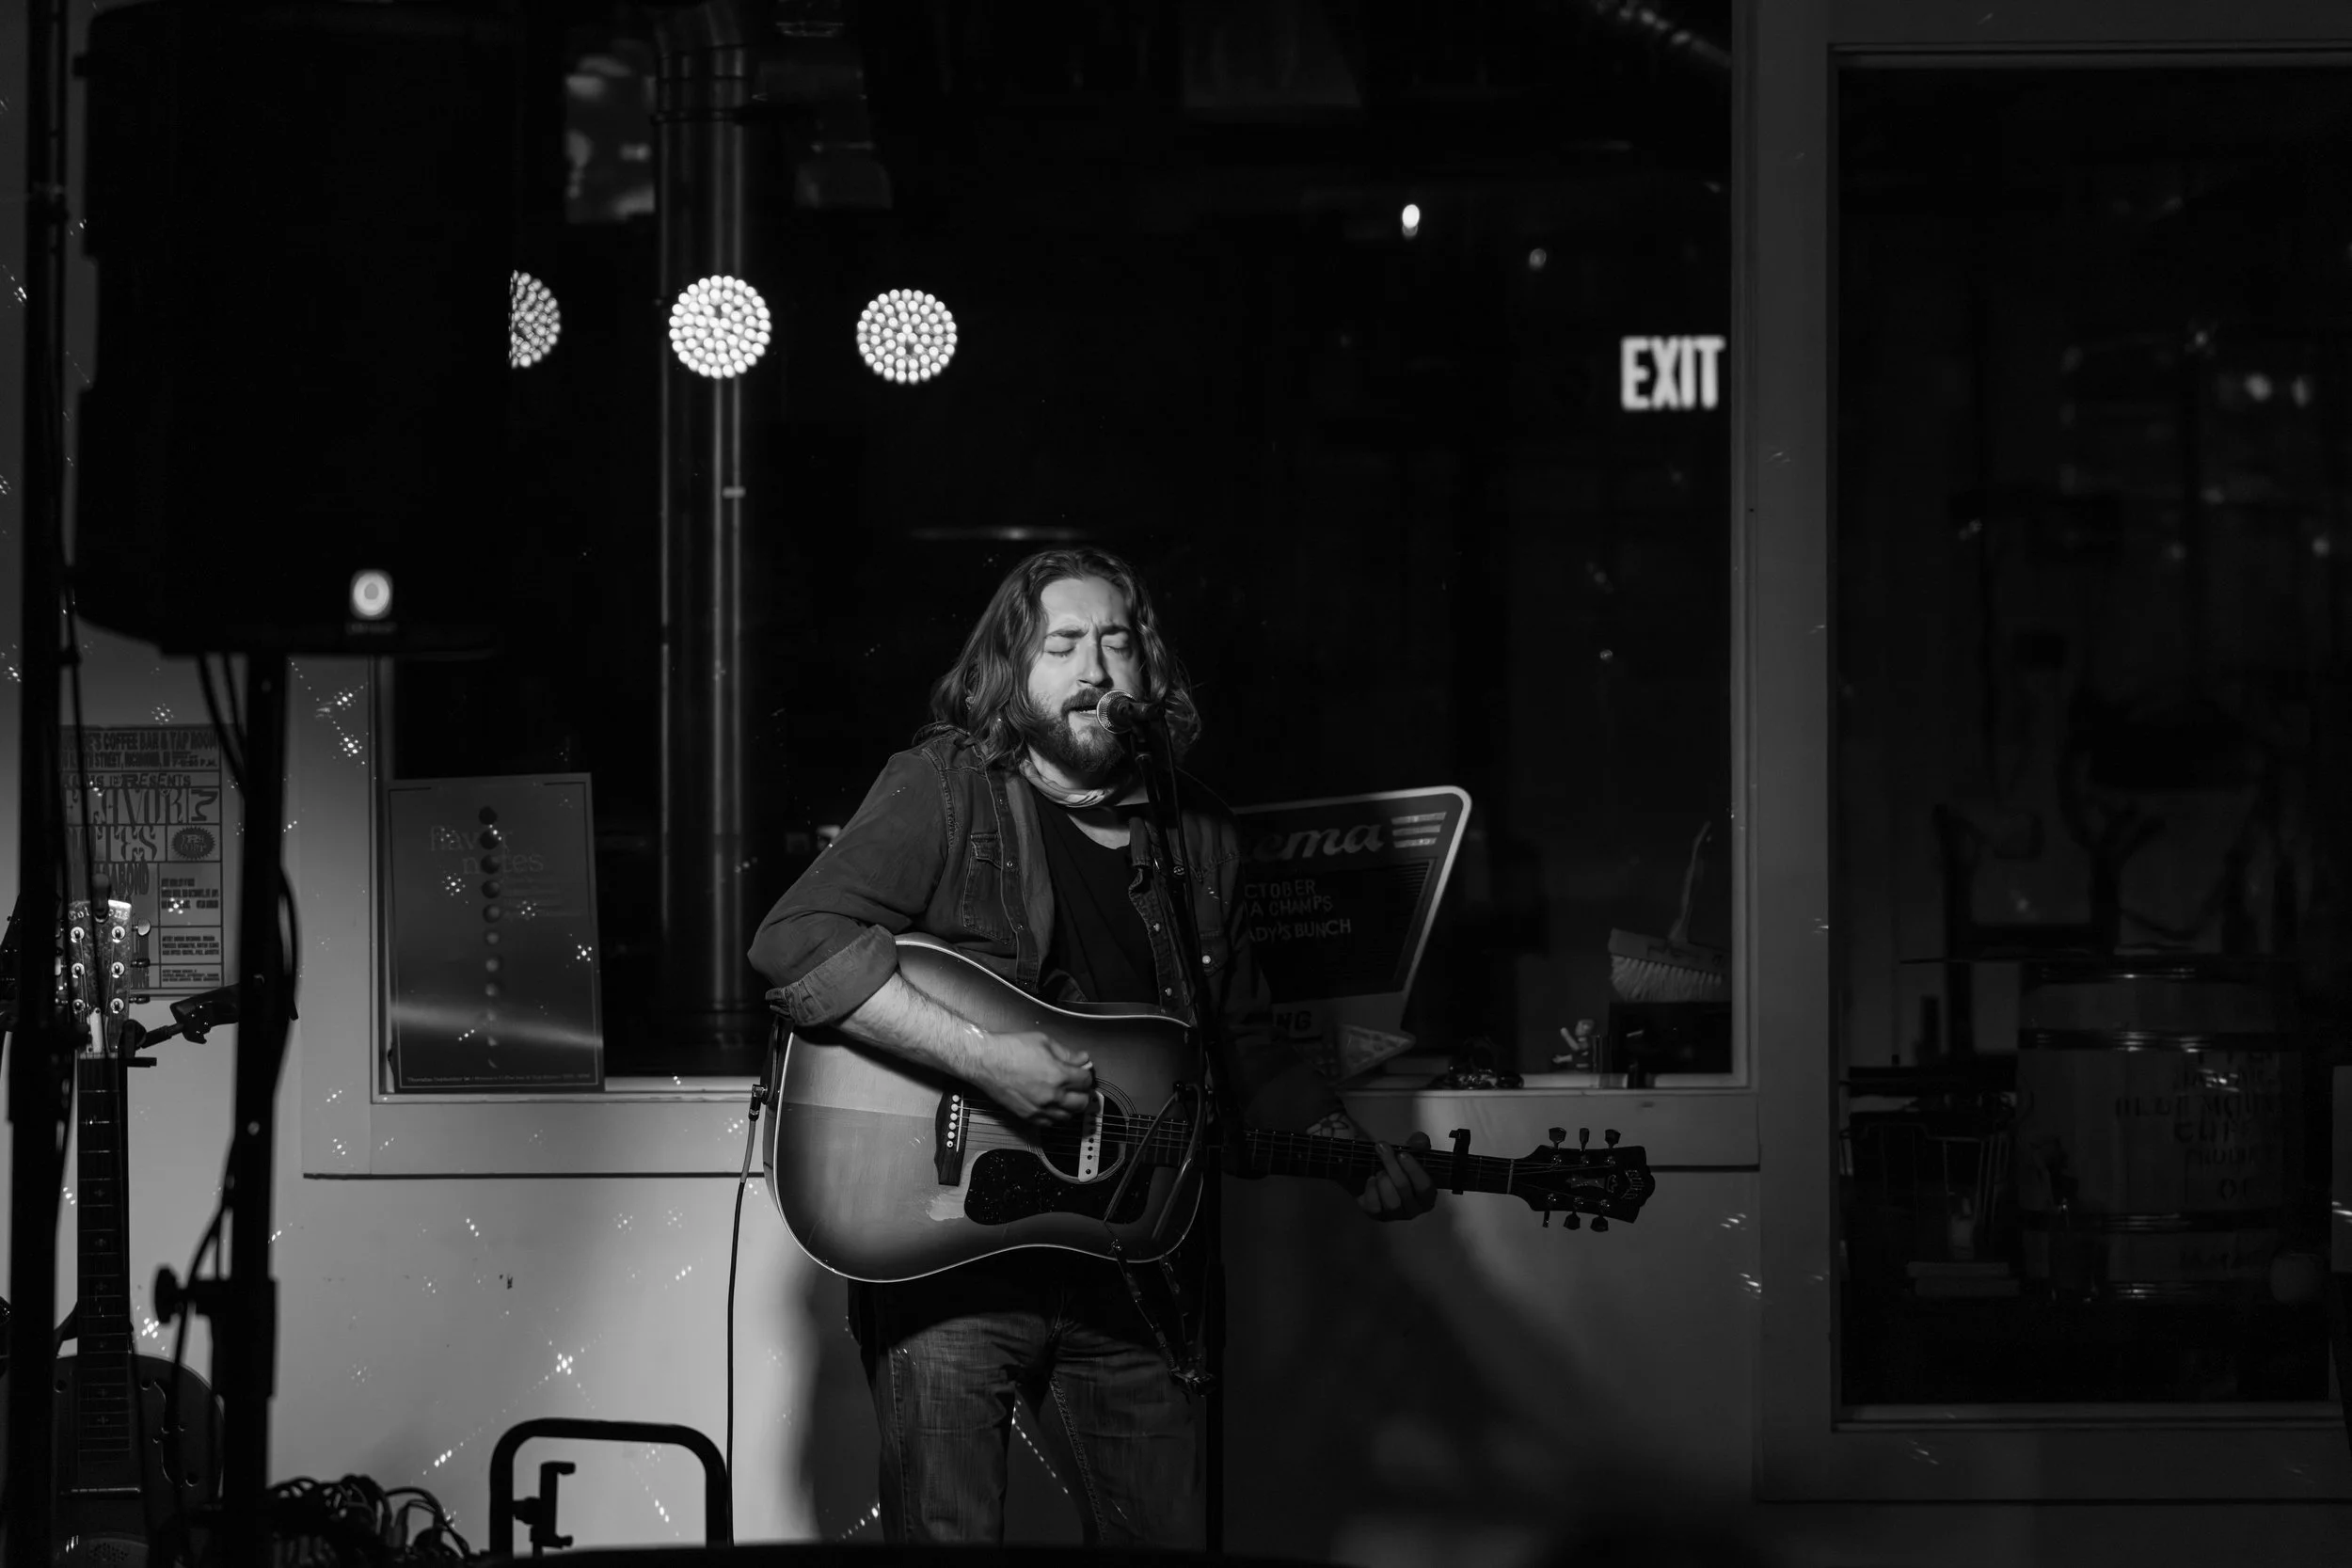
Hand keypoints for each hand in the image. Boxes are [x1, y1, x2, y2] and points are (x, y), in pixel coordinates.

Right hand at [977, 1030, 1094, 1125]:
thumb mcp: (1043, 1041)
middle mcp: (1052, 1095)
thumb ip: (1066, 1053)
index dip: (1086, 1074)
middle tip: (1078, 1085)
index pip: (1086, 1081)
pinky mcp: (1027, 1116)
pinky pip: (1049, 1123)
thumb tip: (1082, 1058)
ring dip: (1070, 1106)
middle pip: (1081, 1102)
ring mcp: (1039, 1108)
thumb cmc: (1010, 1048)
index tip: (1082, 1070)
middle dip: (1083, 1092)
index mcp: (1059, 1075)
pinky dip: (1054, 1116)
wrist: (985, 1061)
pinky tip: (1051, 1106)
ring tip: (1065, 1096)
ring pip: (1067, 1116)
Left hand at [1359, 1130, 1437, 1220]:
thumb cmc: (1398, 1167)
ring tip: (1379, 1169)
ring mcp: (1395, 1215)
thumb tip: (1419, 1141)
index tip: (1402, 1154)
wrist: (1375, 1172)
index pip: (1425, 1187)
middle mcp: (1414, 1209)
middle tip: (1382, 1149)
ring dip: (1383, 1181)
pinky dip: (1371, 1190)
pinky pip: (1374, 1207)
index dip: (1414, 1170)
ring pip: (1391, 1202)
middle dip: (1392, 1167)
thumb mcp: (1410, 1152)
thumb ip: (1418, 1145)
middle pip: (1405, 1190)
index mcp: (1427, 1195)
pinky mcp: (1377, 1215)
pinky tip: (1371, 1179)